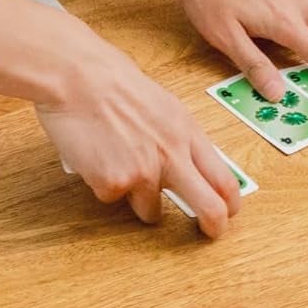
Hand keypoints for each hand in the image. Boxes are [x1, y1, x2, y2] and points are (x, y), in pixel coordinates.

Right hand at [35, 42, 242, 238]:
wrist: (77, 76)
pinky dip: (103, 183)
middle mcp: (171, 154)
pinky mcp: (114, 183)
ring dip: (137, 198)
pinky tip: (96, 154)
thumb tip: (189, 165)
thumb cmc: (113, 81)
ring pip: (151, 211)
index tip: (227, 213)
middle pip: (208, 208)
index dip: (230, 203)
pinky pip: (112, 198)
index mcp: (186, 131)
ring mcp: (143, 172)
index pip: (224, 179)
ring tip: (118, 161)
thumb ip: (178, 137)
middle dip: (212, 226)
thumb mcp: (162, 104)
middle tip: (208, 231)